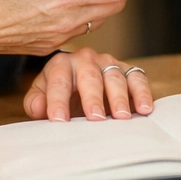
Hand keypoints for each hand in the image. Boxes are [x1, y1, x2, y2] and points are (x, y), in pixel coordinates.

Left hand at [24, 47, 153, 121]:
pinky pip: (137, 78)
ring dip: (119, 97)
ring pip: (115, 77)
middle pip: (90, 77)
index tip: (59, 119)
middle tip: (94, 117)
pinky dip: (143, 93)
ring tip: (121, 116)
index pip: (59, 82)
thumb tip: (39, 108)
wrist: (78, 85)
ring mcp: (109, 63)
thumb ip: (36, 102)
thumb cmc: (60, 94)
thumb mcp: (42, 96)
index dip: (57, 100)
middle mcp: (86, 60)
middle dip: (92, 97)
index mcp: (61, 64)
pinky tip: (144, 109)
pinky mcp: (128, 71)